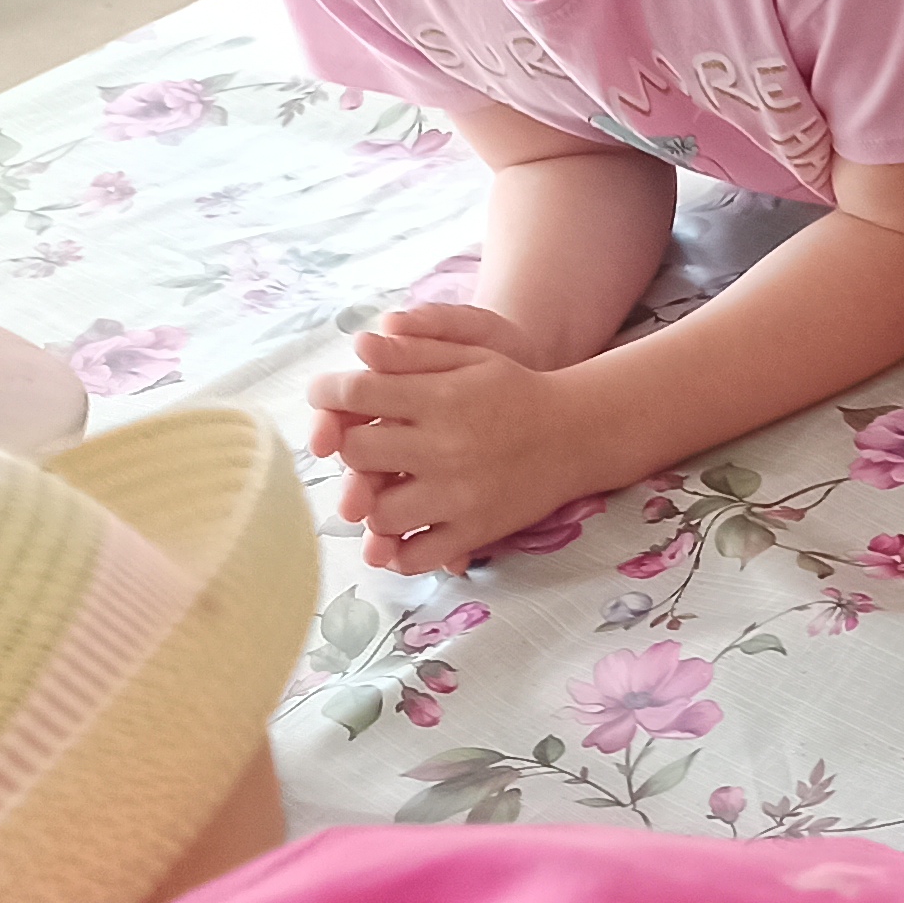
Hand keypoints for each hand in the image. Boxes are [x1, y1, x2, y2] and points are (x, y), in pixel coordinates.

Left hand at [306, 306, 594, 571]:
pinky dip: (398, 553)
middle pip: (357, 453)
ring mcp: (459, 496)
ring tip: (381, 490)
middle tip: (360, 443)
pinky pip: (418, 556)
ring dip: (370, 502)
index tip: (325, 394)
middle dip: (348, 445)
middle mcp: (445, 448)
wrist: (578, 433)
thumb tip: (360, 346)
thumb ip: (413, 352)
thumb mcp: (470, 354)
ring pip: (379, 513)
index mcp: (440, 398)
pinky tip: (397, 537)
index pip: (356, 394)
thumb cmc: (515, 389)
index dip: (326, 393)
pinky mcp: (475, 531)